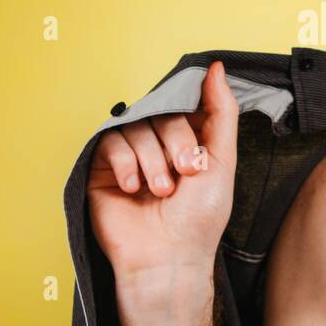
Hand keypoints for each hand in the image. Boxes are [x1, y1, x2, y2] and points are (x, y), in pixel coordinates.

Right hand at [86, 61, 238, 287]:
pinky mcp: (102, 167)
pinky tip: (133, 187)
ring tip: (159, 190)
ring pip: (136, 126)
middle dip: (176, 144)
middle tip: (184, 175)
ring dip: (152, 159)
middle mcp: (159, 144)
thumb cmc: (198, 218)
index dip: (191, 124)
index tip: (198, 156)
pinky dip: (125, 163)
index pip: (185, 105)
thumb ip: (221, 112)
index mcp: (188, 139)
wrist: (167, 257)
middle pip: (162, 114)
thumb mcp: (222, 160)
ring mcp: (130, 154)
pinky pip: (111, 141)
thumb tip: (216, 68)